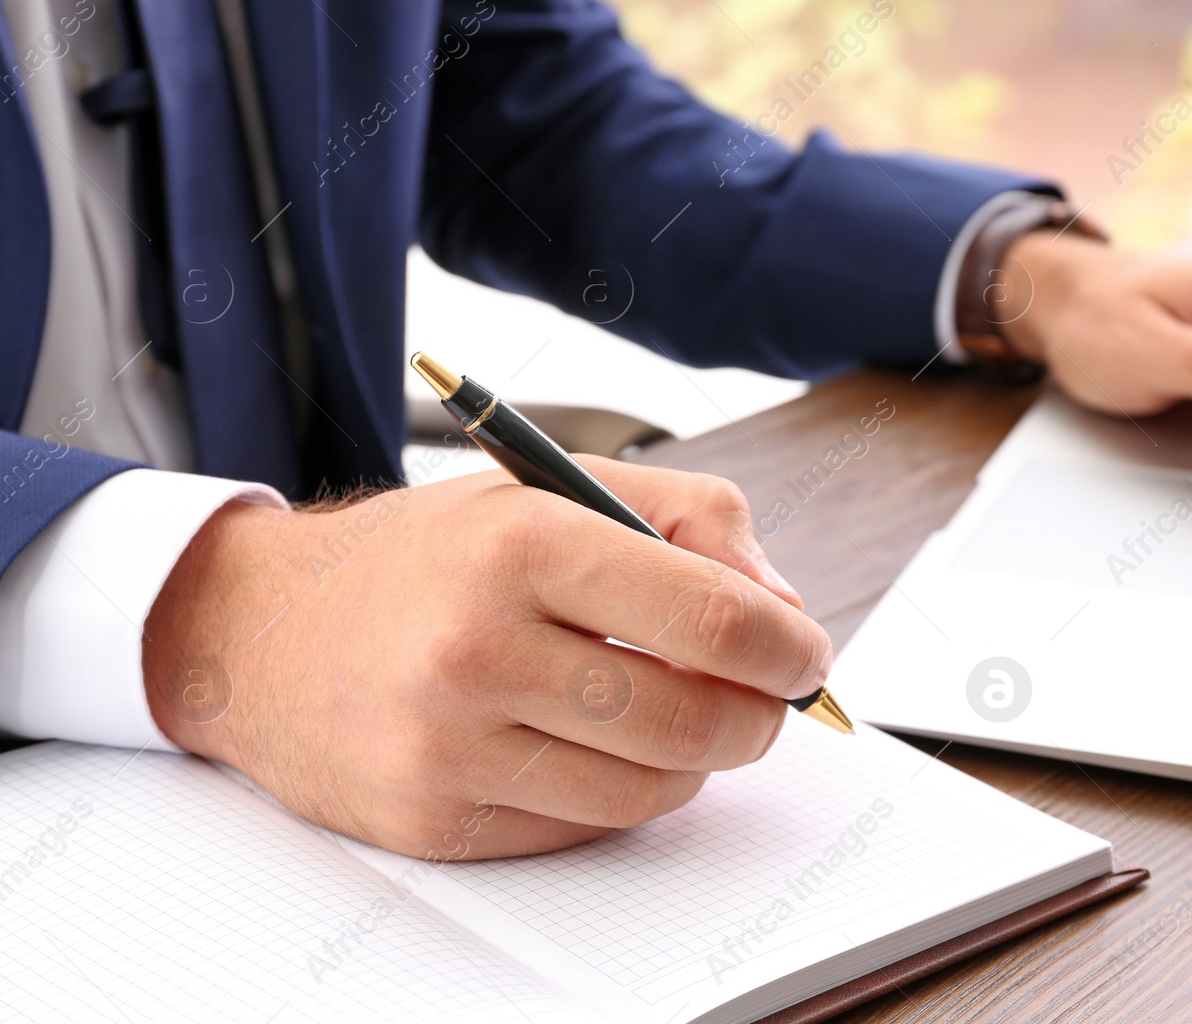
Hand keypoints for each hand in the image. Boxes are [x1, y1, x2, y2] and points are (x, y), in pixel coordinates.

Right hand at [142, 460, 830, 858]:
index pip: (713, 621)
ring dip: (697, 761)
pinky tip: (604, 747)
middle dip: (759, 716)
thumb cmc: (428, 556)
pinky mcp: (432, 819)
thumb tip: (782, 607)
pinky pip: (583, 828)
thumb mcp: (553, 487)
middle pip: (694, 720)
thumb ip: (690, 517)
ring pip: (649, 790)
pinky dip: (621, 793)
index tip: (807, 656)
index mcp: (523, 543)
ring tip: (687, 718)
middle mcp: (478, 646)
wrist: (260, 632)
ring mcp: (449, 745)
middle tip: (765, 700)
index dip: (789, 650)